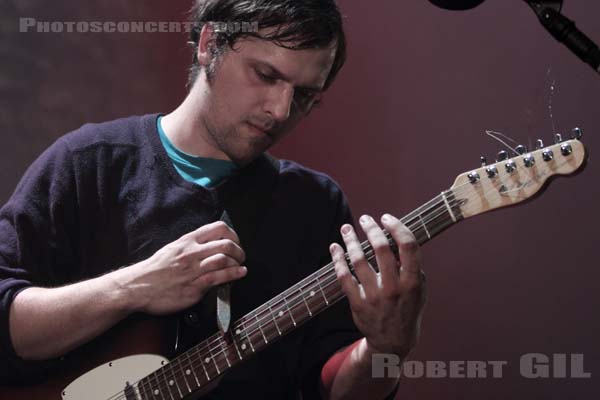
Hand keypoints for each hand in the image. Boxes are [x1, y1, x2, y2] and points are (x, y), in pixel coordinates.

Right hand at [122, 221, 246, 314]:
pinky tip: (240, 273)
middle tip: (241, 256)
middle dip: (239, 250)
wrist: (137, 287)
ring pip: (224, 259)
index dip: (233, 234)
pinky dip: (234, 274)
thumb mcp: (173, 248)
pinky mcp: (194, 287)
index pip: (218, 228)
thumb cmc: (155, 270)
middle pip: (226, 243)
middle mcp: (192, 252)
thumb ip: (192, 245)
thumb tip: (210, 245)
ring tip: (241, 265)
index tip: (235, 241)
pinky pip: (219, 277)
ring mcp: (193, 269)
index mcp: (187, 240)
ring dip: (238, 262)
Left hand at [330, 214, 425, 356]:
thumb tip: (396, 238)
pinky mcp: (357, 303)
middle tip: (365, 219)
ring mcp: (374, 296)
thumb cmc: (407, 309)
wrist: (393, 342)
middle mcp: (393, 288)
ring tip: (346, 228)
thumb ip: (412, 267)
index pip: (408, 246)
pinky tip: (335, 247)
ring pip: (359, 260)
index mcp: (412, 282)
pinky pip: (343, 276)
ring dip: (351, 240)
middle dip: (371, 229)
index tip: (387, 218)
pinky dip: (338, 259)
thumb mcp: (420, 291)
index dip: (397, 227)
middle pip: (381, 249)